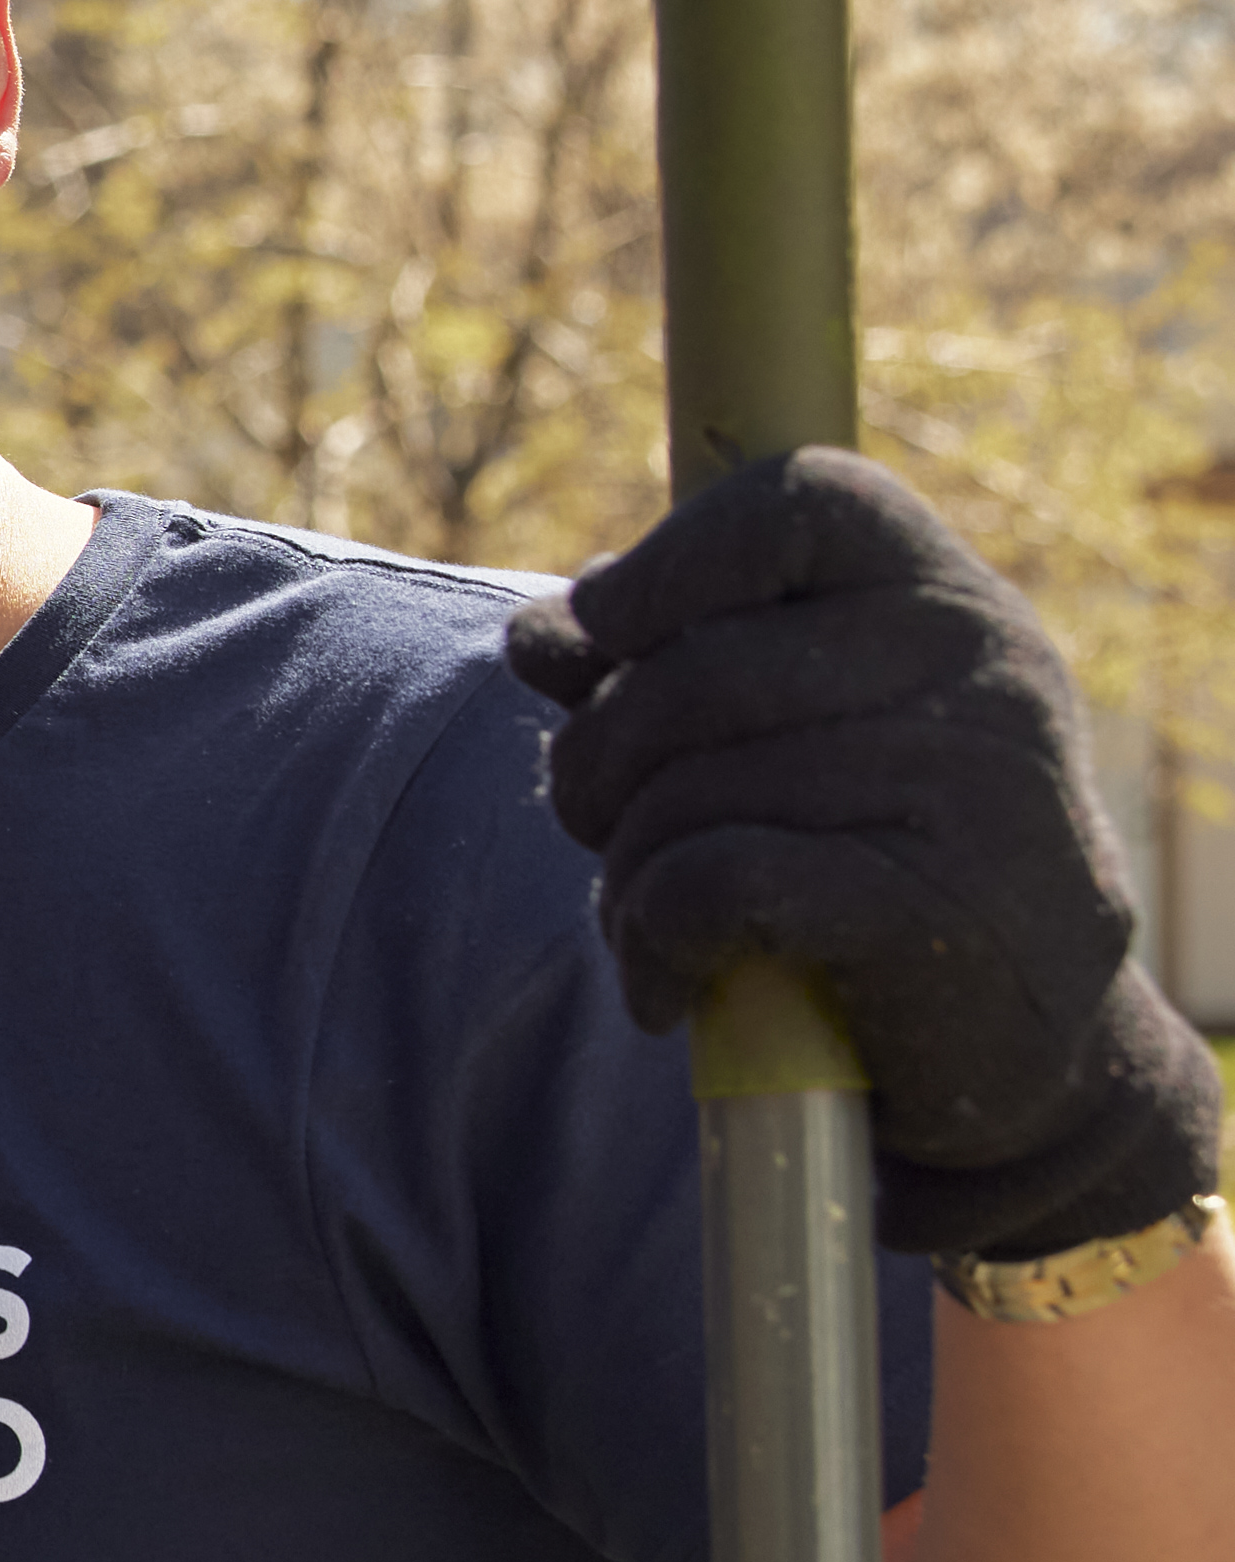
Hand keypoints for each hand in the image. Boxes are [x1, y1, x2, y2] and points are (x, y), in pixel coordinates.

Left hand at [514, 450, 1222, 1263]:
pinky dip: (649, 942)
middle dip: (595, 764)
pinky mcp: (935, 906)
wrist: (1020, 1060)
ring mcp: (975, 784)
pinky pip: (706, 885)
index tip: (607, 644)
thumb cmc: (879, 876)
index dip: (664, 566)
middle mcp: (985, 670)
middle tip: (602, 831)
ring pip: (683, 789)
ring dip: (622, 876)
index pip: (793, 502)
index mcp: (951, 602)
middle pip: (689, 670)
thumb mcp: (791, 745)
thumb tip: (541, 633)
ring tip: (653, 923)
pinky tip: (669, 986)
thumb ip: (671, 670)